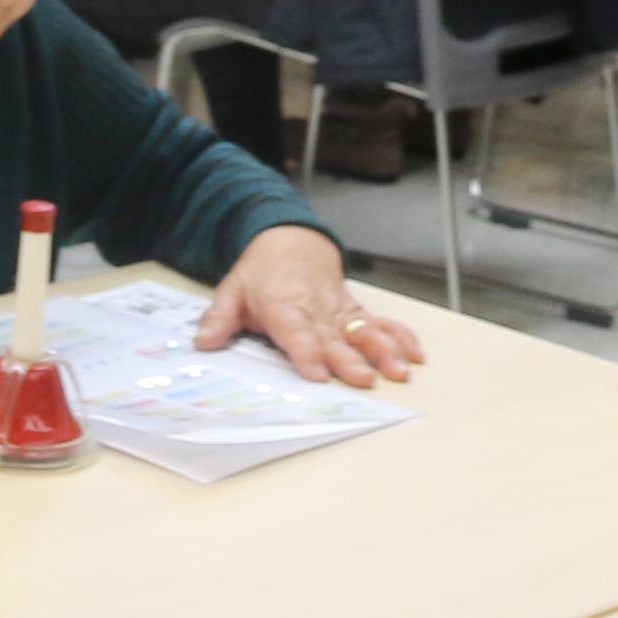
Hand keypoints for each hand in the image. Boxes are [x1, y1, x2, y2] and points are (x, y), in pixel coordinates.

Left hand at [203, 222, 416, 387]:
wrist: (292, 238)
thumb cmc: (262, 270)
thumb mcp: (232, 289)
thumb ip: (219, 318)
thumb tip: (203, 342)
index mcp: (283, 304)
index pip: (296, 330)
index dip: (307, 352)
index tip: (318, 373)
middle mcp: (315, 309)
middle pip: (335, 337)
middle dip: (350, 359)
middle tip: (363, 379)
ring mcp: (339, 310)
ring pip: (364, 330)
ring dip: (383, 350)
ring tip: (398, 370)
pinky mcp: (354, 311)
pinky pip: (380, 323)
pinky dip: (400, 336)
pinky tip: (414, 354)